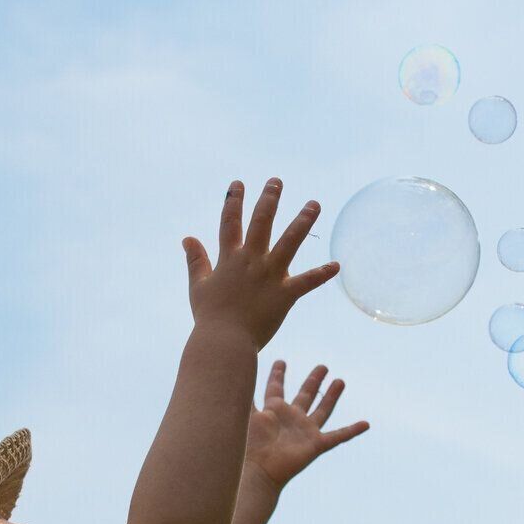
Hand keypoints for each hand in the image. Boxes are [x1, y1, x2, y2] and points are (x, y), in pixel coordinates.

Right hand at [183, 177, 338, 351]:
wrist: (224, 341)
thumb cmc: (209, 317)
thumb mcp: (199, 286)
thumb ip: (196, 260)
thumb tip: (187, 238)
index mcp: (229, 259)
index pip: (230, 223)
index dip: (233, 202)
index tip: (238, 184)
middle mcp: (251, 261)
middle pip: (261, 223)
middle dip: (269, 199)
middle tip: (277, 181)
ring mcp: (270, 276)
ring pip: (289, 242)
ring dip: (303, 221)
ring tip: (314, 204)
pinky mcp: (285, 294)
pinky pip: (307, 282)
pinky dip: (322, 274)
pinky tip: (336, 265)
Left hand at [246, 359, 369, 492]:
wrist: (258, 471)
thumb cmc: (248, 445)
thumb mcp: (245, 413)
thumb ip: (242, 393)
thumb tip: (232, 370)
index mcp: (273, 411)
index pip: (276, 388)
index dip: (278, 375)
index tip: (281, 361)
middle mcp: (291, 419)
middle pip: (305, 395)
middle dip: (313, 380)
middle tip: (322, 367)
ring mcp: (305, 432)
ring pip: (322, 410)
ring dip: (332, 396)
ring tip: (340, 381)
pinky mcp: (316, 445)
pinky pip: (338, 436)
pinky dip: (352, 430)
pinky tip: (365, 423)